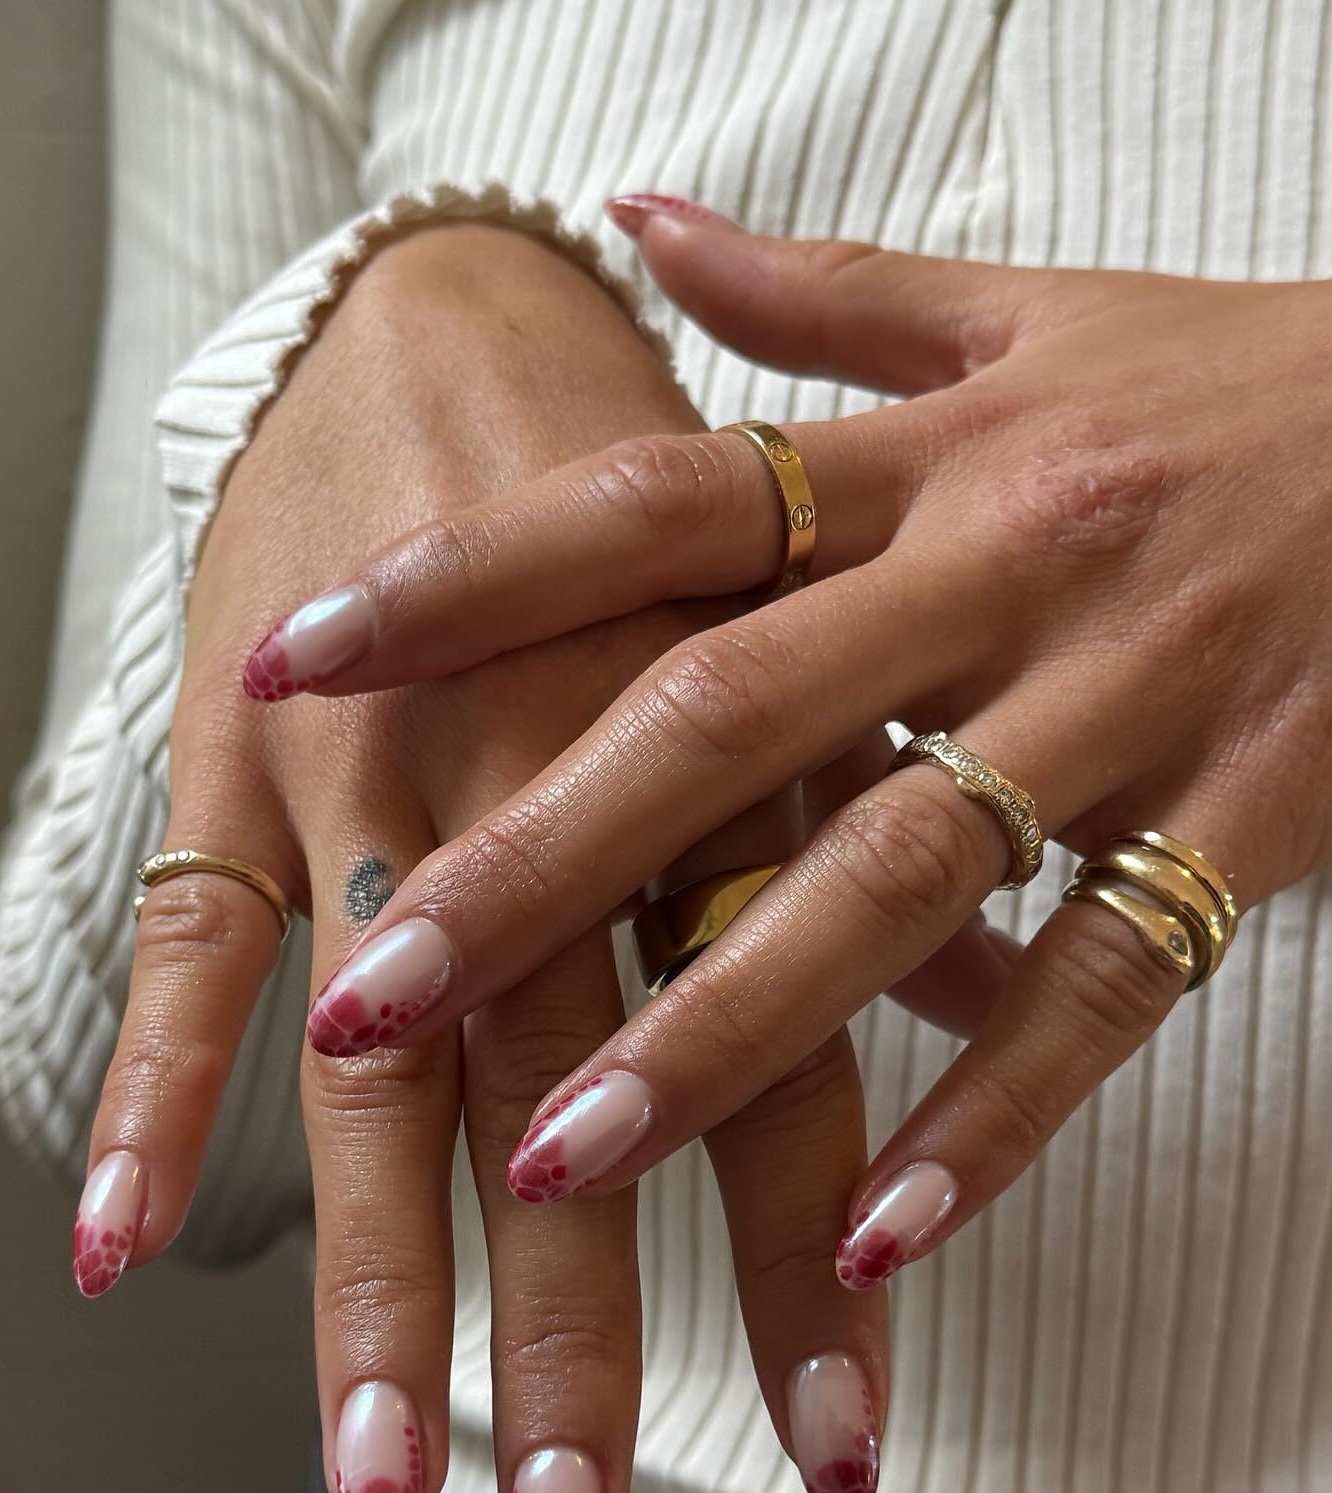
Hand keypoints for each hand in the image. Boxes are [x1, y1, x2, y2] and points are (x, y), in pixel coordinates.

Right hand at [75, 222, 932, 1492]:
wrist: (456, 310)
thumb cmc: (650, 499)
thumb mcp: (791, 645)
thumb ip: (868, 837)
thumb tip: (985, 1000)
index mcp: (707, 782)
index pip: (777, 1066)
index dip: (808, 1268)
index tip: (852, 1453)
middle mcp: (549, 805)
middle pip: (567, 1110)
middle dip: (582, 1336)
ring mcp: (379, 788)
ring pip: (381, 1068)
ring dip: (377, 1284)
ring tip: (381, 1486)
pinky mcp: (241, 754)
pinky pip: (184, 935)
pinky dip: (151, 1085)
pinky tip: (117, 1244)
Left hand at [262, 202, 1331, 1297]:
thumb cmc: (1233, 388)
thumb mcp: (1025, 316)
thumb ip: (818, 294)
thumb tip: (636, 220)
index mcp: (929, 458)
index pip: (652, 503)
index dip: (466, 578)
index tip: (298, 655)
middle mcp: (1002, 575)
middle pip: (725, 720)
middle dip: (536, 862)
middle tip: (370, 992)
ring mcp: (1128, 705)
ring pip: (890, 878)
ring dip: (718, 1027)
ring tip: (560, 1153)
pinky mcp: (1247, 821)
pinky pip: (1104, 989)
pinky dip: (989, 1116)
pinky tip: (869, 1230)